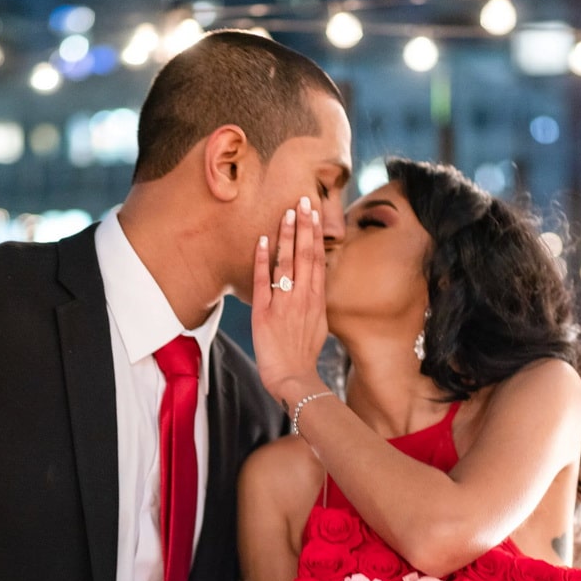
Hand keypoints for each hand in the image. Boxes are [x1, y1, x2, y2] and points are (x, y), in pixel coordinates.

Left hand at [251, 196, 329, 405]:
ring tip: (286, 213)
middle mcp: (303, 298)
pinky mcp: (265, 314)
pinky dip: (263, 261)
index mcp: (316, 300)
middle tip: (303, 200)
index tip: (314, 212)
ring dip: (287, 236)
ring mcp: (284, 304)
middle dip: (305, 226)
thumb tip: (313, 286)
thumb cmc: (304, 356)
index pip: (318, 259)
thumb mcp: (318, 326)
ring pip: (287, 263)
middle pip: (306, 254)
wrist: (294, 380)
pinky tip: (263, 241)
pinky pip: (263, 282)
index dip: (316, 234)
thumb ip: (314, 303)